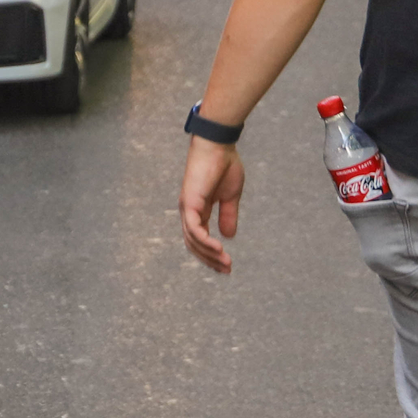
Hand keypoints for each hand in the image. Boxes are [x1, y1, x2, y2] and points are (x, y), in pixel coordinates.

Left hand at [179, 137, 245, 273]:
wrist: (219, 146)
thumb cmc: (225, 166)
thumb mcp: (230, 196)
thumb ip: (228, 215)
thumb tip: (228, 236)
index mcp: (198, 210)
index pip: (199, 239)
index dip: (211, 254)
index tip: (226, 266)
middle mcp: (189, 211)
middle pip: (194, 244)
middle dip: (210, 259)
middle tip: (227, 270)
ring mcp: (187, 207)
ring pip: (193, 239)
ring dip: (209, 253)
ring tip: (225, 263)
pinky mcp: (189, 202)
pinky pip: (193, 227)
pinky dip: (204, 240)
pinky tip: (218, 249)